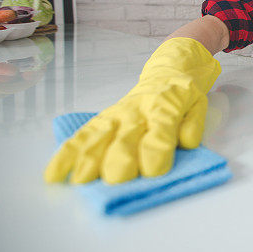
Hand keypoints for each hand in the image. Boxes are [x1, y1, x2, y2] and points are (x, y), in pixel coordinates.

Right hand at [44, 38, 220, 184]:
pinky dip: (67, 154)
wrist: (167, 71)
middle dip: (120, 159)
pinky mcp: (103, 119)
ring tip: (80, 180)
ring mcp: (117, 115)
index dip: (156, 150)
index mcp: (166, 106)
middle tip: (118, 179)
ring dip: (88, 158)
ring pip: (98, 136)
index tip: (153, 171)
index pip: (160, 129)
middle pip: (125, 137)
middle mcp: (138, 110)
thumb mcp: (198, 105)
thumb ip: (193, 125)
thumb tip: (186, 142)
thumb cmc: (183, 95)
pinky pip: (82, 136)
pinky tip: (54, 174)